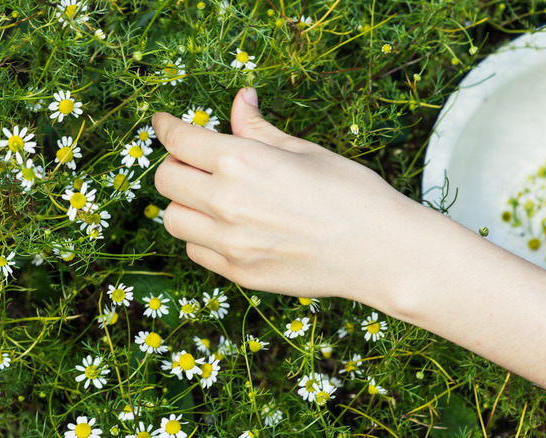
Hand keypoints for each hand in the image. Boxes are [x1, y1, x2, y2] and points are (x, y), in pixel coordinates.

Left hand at [153, 88, 429, 300]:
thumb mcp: (305, 151)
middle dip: (176, 164)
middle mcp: (226, 203)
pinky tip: (230, 228)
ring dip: (185, 203)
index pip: (178, 140)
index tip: (163, 123)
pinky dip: (202, 235)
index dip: (165, 127)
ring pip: (172, 219)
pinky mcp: (239, 274)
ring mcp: (230, 244)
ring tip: (214, 198)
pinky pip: (196, 250)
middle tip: (198, 162)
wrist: (381, 252)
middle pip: (165, 179)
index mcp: (242, 162)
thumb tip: (240, 101)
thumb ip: (259, 129)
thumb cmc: (353, 194)